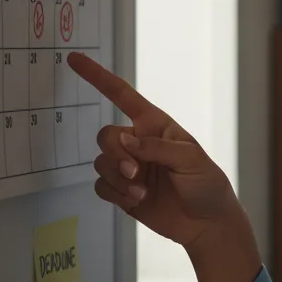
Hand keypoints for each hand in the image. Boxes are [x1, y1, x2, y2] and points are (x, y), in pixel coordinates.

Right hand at [68, 52, 238, 246]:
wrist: (207, 223)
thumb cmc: (206, 184)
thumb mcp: (190, 159)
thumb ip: (157, 146)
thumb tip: (126, 140)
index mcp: (156, 125)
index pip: (122, 95)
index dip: (98, 77)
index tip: (75, 59)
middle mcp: (139, 143)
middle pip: (106, 137)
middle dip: (116, 154)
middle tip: (136, 172)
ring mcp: (130, 168)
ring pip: (101, 163)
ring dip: (118, 178)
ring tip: (142, 191)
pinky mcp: (123, 191)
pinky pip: (101, 186)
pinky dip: (115, 193)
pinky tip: (137, 200)